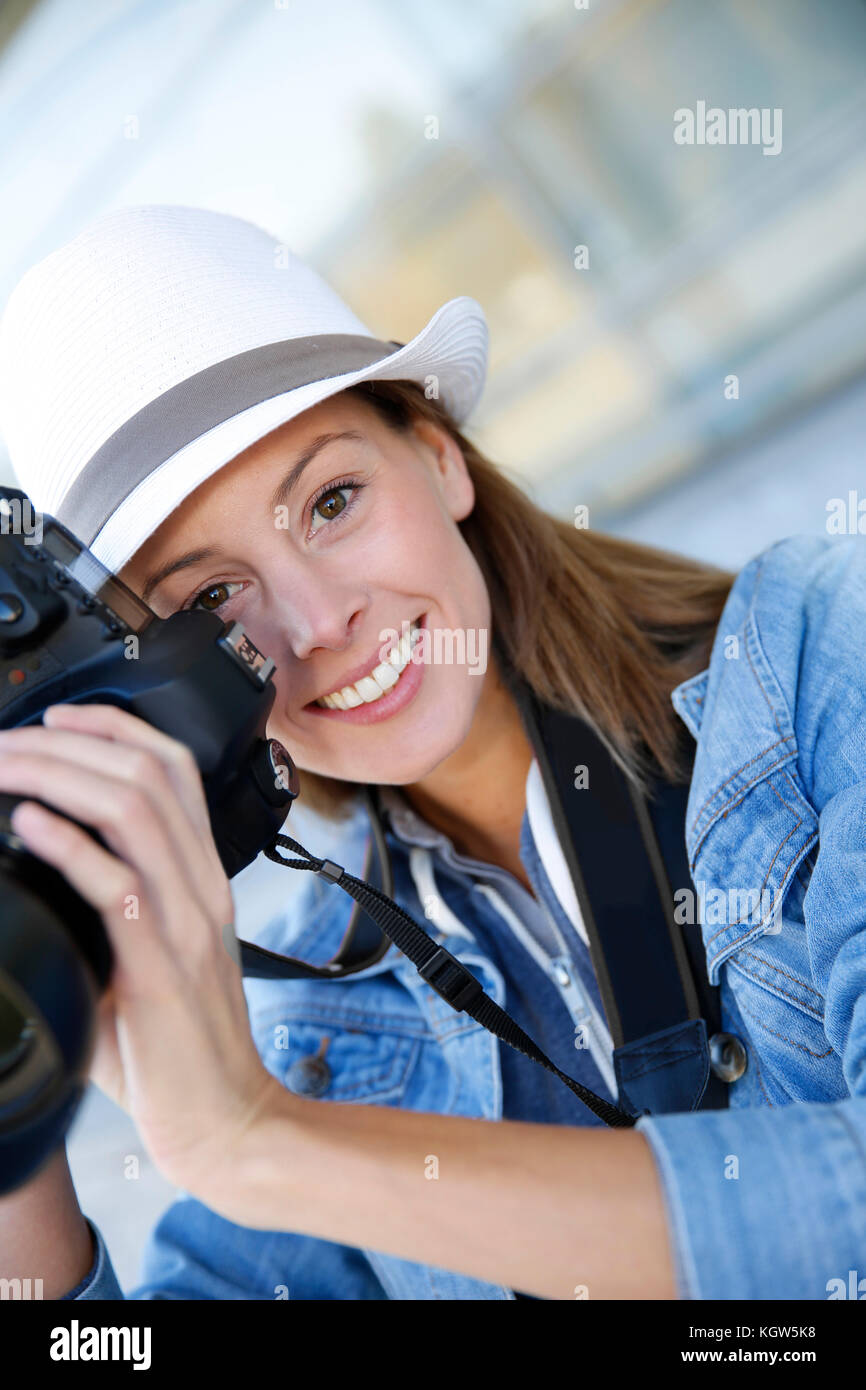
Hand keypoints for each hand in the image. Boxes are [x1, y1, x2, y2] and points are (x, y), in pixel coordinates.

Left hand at [0, 703, 282, 1200]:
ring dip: (60, 777)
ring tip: (6, 768)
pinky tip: (27, 826)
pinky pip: (118, 887)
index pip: (175, 770)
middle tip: (7, 741)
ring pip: (135, 812)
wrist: (226, 1118)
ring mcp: (187, 924)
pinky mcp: (162, 969)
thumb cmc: (177, 1047)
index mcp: (203, 880)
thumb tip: (33, 871)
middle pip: (148, 775)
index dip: (114, 729)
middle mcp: (202, 889)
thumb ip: (107, 911)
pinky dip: (68, 846)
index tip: (56, 718)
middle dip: (68, 743)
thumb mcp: (148, 958)